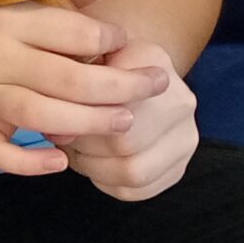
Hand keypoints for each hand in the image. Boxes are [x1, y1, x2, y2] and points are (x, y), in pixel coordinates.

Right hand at [0, 0, 169, 176]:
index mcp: (5, 19)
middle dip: (121, 86)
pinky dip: (29, 163)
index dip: (110, 39)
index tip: (126, 43)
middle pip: (67, 79)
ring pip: (40, 116)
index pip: (71, 31)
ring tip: (125, 120)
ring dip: (90, 122)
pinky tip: (60, 160)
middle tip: (154, 86)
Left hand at [54, 38, 198, 201]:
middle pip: (125, 142)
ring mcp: (185, 138)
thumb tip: (62, 128)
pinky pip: (137, 189)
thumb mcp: (80, 53)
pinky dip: (106, 182)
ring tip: (77, 150)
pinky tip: (94, 164)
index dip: (79, 115)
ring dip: (93, 167)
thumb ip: (71, 77)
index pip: (117, 101)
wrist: (126, 73)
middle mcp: (181, 101)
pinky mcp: (177, 168)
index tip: (59, 113)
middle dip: (84, 144)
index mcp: (156, 63)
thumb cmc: (93, 65)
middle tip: (63, 137)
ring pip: (133, 172)